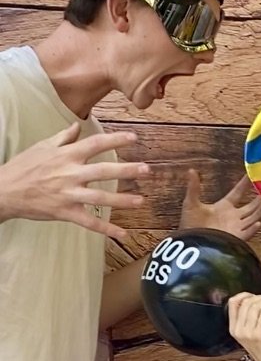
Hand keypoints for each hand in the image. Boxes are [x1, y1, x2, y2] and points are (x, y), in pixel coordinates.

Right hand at [0, 124, 147, 236]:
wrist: (5, 190)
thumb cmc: (23, 167)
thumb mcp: (42, 146)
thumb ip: (63, 137)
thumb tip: (77, 126)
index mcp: (66, 155)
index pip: (95, 144)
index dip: (116, 140)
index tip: (134, 137)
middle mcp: (69, 174)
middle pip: (103, 171)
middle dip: (126, 170)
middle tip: (147, 169)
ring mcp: (68, 195)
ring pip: (100, 199)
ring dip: (122, 200)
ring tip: (141, 201)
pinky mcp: (65, 213)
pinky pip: (89, 223)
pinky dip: (106, 230)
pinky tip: (123, 234)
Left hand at [180, 171, 260, 241]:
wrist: (191, 242)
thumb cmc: (191, 224)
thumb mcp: (191, 203)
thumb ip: (194, 187)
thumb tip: (191, 170)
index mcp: (224, 206)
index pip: (238, 192)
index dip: (244, 184)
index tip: (252, 174)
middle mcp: (233, 216)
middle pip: (250, 206)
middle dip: (258, 199)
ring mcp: (235, 228)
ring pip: (252, 218)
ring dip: (260, 211)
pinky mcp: (235, 239)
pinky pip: (247, 233)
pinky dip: (253, 229)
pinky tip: (258, 223)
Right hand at [227, 293, 260, 360]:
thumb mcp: (248, 334)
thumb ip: (246, 319)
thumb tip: (254, 300)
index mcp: (234, 329)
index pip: (233, 303)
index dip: (245, 295)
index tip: (255, 296)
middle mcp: (239, 331)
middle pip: (247, 302)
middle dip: (260, 298)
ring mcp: (250, 333)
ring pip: (258, 306)